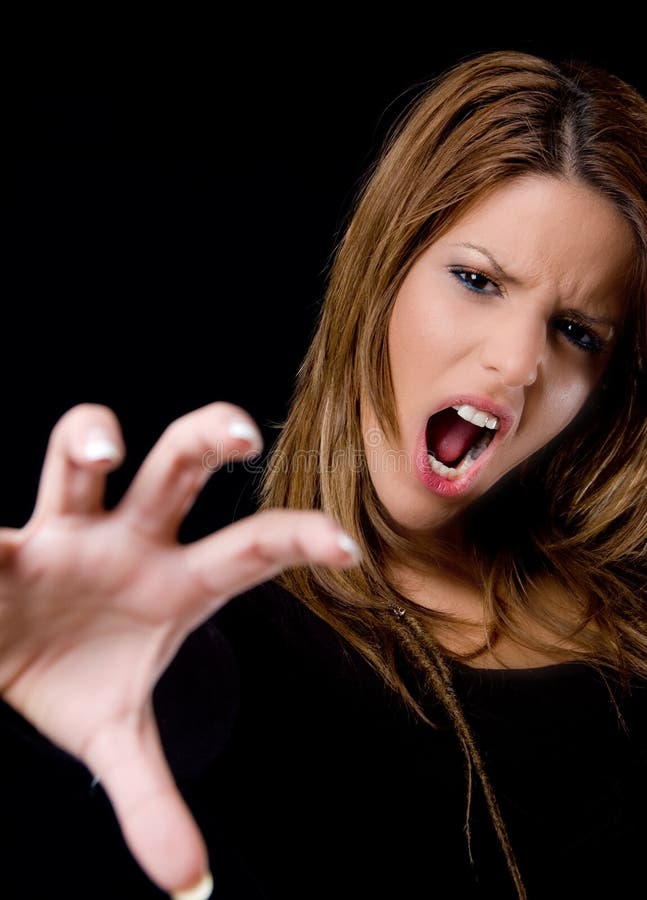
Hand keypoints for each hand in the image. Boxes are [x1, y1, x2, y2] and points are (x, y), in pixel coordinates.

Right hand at [0, 402, 359, 897]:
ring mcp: (63, 534)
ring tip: (101, 450)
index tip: (345, 543)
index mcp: (173, 584)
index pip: (246, 551)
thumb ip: (153, 800)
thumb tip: (193, 884)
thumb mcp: (118, 736)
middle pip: (174, 472)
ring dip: (89, 441)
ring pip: (77, 459)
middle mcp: (125, 542)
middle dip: (204, 441)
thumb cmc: (79, 678)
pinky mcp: (2, 551)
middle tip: (237, 431)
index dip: (295, 539)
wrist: (9, 664)